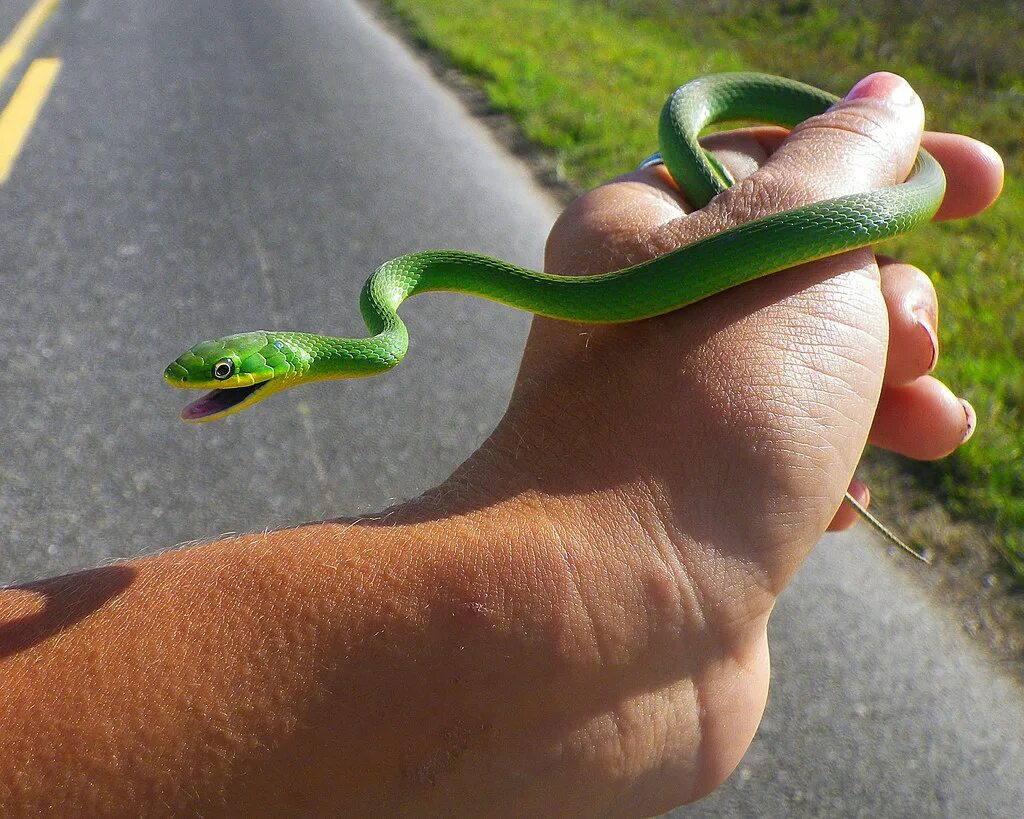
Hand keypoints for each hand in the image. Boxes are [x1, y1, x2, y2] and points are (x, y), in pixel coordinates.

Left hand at [466, 72, 1002, 809]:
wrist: (614, 621)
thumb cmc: (700, 416)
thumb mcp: (789, 249)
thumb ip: (845, 165)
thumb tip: (882, 101)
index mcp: (641, 233)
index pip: (775, 160)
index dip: (884, 158)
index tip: (981, 183)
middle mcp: (645, 325)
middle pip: (806, 276)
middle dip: (887, 300)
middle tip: (899, 346)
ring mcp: (672, 423)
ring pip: (814, 376)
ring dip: (890, 391)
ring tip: (925, 426)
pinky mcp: (698, 510)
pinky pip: (796, 463)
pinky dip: (839, 469)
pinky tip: (842, 503)